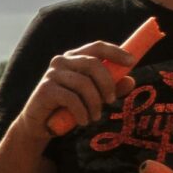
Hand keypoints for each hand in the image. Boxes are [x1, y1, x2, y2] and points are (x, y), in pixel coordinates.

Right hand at [18, 41, 140, 142]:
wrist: (40, 125)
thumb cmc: (68, 107)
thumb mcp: (93, 97)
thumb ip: (112, 88)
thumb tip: (130, 80)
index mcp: (74, 58)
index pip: (97, 47)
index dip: (115, 52)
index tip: (132, 61)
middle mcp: (61, 61)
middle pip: (93, 64)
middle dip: (107, 84)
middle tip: (112, 101)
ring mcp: (52, 74)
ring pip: (84, 84)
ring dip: (95, 103)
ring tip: (95, 117)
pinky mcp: (45, 90)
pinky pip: (72, 99)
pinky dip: (82, 112)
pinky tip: (83, 121)